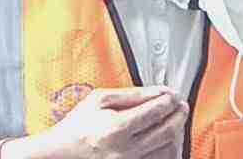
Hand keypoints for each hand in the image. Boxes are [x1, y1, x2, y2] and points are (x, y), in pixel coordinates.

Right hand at [45, 85, 188, 158]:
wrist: (62, 155)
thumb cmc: (78, 125)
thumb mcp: (100, 99)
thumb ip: (131, 94)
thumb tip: (158, 91)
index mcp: (117, 127)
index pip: (155, 111)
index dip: (169, 99)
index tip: (173, 93)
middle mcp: (126, 150)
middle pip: (166, 131)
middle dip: (178, 115)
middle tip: (181, 105)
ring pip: (167, 151)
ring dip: (176, 133)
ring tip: (176, 120)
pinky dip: (167, 151)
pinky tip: (166, 140)